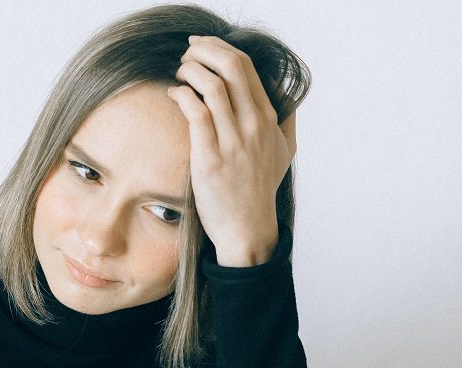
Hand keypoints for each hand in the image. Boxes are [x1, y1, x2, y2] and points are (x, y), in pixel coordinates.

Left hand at [167, 35, 297, 266]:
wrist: (248, 229)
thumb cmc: (259, 190)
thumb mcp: (283, 152)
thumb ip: (287, 120)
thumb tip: (285, 95)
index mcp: (269, 119)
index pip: (247, 67)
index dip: (220, 48)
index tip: (202, 46)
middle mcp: (254, 126)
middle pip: (232, 67)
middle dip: (205, 50)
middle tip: (187, 53)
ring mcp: (233, 142)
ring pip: (214, 86)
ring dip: (191, 69)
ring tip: (179, 72)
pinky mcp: (211, 158)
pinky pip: (197, 113)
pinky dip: (183, 95)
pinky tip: (175, 94)